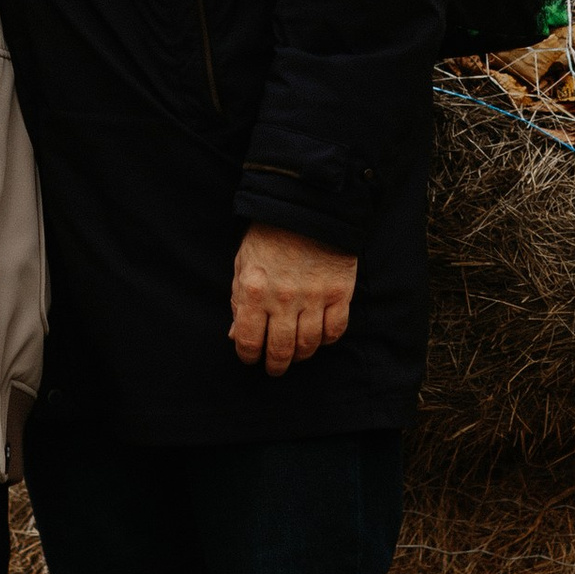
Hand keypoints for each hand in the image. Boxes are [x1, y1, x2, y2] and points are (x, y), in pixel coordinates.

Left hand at [229, 223, 358, 372]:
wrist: (308, 205)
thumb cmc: (269, 234)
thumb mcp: (243, 263)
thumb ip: (239, 300)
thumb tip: (235, 335)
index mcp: (253, 290)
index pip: (248, 340)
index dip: (248, 356)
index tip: (251, 357)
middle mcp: (283, 299)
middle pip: (279, 349)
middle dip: (275, 365)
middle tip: (275, 368)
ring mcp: (314, 297)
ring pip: (308, 345)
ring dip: (300, 355)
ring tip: (296, 355)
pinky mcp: (339, 292)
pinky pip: (335, 330)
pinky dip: (326, 340)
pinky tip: (319, 337)